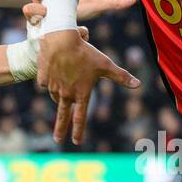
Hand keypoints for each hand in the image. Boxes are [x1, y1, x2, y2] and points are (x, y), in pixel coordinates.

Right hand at [27, 25, 139, 143]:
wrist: (61, 40)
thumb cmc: (86, 53)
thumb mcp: (105, 65)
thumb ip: (121, 76)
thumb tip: (138, 84)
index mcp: (81, 93)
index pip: (80, 117)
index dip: (78, 131)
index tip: (77, 142)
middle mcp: (66, 94)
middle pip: (62, 116)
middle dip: (60, 130)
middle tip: (58, 140)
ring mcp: (53, 87)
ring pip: (56, 95)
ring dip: (60, 94)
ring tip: (66, 78)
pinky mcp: (43, 78)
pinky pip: (46, 82)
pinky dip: (50, 79)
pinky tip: (54, 70)